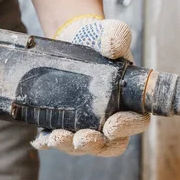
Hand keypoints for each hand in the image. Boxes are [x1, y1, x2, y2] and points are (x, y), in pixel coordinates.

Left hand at [31, 15, 150, 156]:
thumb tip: (115, 46)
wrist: (72, 37)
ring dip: (71, 146)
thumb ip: (117, 36)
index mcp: (130, 101)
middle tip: (83, 138)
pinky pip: (59, 139)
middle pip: (109, 144)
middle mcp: (111, 117)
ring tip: (58, 137)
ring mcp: (88, 124)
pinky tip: (42, 140)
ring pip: (83, 145)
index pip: (136, 121)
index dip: (127, 127)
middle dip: (96, 145)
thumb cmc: (98, 40)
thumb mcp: (109, 34)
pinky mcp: (65, 122)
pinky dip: (50, 142)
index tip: (112, 124)